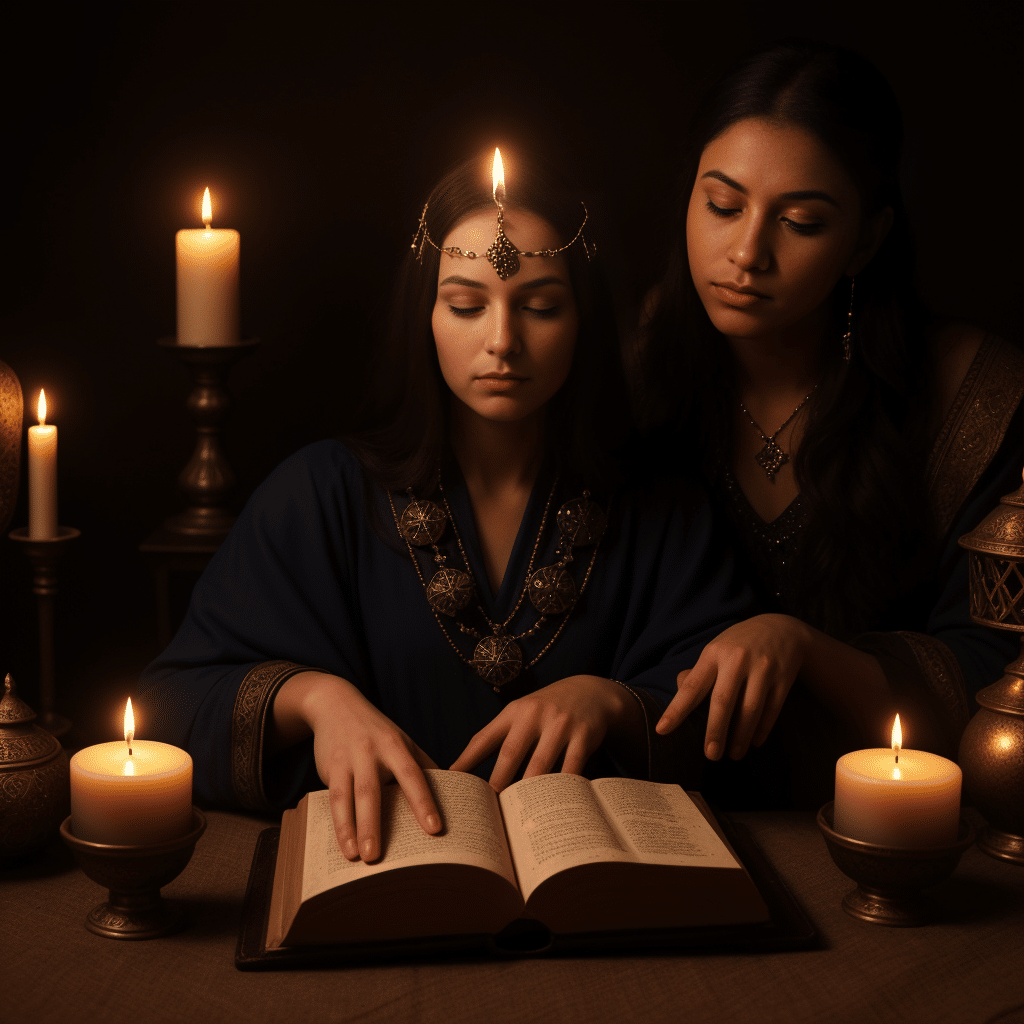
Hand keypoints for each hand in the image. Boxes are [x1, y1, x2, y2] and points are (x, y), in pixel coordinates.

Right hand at [273, 672, 440, 862]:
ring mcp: (348, 760)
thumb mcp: (402, 740)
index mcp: (396, 746)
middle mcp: (371, 752)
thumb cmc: (377, 730)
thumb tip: (454, 792)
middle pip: (373, 791)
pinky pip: (334, 799)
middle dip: (376, 824)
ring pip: (350, 797)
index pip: (412, 775)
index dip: (424, 802)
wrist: (336, 703)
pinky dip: (339, 824)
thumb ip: (422, 764)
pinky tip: (345, 846)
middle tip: (380, 857)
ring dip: (352, 828)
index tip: (435, 829)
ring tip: (358, 858)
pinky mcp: (330, 767)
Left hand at [450, 675, 639, 790]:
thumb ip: (501, 736)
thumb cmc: (547, 710)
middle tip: (489, 809)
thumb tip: (466, 769)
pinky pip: (571, 767)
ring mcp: (560, 724)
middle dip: (498, 782)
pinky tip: (555, 805)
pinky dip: (562, 787)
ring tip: (518, 815)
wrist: (591, 691)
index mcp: (514, 711)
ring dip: (528, 791)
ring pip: (540, 765)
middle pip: (510, 754)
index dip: (466, 760)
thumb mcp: (523, 713)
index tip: (452, 781)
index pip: (485, 737)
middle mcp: (534, 714)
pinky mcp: (583, 734)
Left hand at [655, 614, 808, 759]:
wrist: (781, 628)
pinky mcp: (783, 678)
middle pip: (722, 701)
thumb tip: (679, 693)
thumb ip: (697, 673)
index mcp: (714, 654)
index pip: (692, 686)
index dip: (676, 710)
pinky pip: (771, 710)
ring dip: (740, 737)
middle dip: (715, 732)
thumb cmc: (738, 645)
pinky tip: (754, 742)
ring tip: (733, 754)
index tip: (662, 730)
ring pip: (750, 710)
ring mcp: (762, 668)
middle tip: (710, 755)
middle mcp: (737, 659)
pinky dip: (762, 730)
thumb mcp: (715, 650)